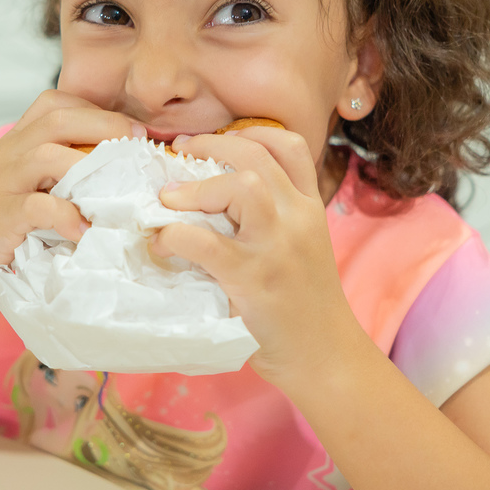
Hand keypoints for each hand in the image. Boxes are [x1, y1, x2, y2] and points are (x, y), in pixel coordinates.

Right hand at [0, 90, 144, 298]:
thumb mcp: (26, 184)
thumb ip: (60, 171)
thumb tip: (120, 171)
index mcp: (19, 140)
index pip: (57, 103)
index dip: (99, 110)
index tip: (133, 131)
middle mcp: (10, 153)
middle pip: (59, 118)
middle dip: (106, 127)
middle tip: (140, 147)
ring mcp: (3, 182)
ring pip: (48, 155)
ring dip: (88, 169)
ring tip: (118, 189)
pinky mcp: (0, 216)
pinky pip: (38, 207)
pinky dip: (66, 216)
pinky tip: (83, 230)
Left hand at [148, 128, 359, 387]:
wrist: (327, 357)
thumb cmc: (305, 307)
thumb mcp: (301, 250)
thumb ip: (272, 222)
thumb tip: (210, 202)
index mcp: (310, 209)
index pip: (291, 146)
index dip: (251, 132)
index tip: (219, 140)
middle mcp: (298, 218)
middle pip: (257, 155)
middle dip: (212, 146)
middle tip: (180, 153)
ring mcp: (276, 247)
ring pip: (243, 185)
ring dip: (197, 186)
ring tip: (169, 198)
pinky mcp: (252, 278)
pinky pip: (204, 241)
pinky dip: (175, 235)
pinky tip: (162, 245)